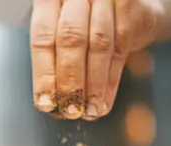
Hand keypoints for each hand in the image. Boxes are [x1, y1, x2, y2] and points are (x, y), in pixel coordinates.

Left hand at [30, 0, 161, 119]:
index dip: (44, 74)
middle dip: (70, 80)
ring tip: (89, 111)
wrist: (124, 1)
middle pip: (71, 40)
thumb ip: (52, 58)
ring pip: (99, 45)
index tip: (45, 103)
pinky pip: (120, 47)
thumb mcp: (58, 30)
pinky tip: (104, 101)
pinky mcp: (128, 3)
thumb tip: (48, 102)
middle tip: (70, 110)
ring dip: (94, 84)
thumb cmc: (81, 21)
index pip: (42, 39)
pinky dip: (111, 80)